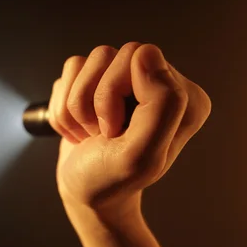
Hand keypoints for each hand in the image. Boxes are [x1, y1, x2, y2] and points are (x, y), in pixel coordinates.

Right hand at [48, 42, 210, 225]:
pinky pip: (68, 72)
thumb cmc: (112, 180)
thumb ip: (160, 104)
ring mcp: (124, 81)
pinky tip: (77, 128)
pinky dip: (62, 107)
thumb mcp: (141, 154)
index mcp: (184, 97)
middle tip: (101, 134)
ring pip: (84, 63)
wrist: (84, 194)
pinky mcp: (95, 83)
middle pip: (107, 55)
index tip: (116, 132)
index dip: (113, 94)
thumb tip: (145, 52)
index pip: (139, 57)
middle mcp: (157, 83)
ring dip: (75, 108)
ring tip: (89, 134)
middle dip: (92, 102)